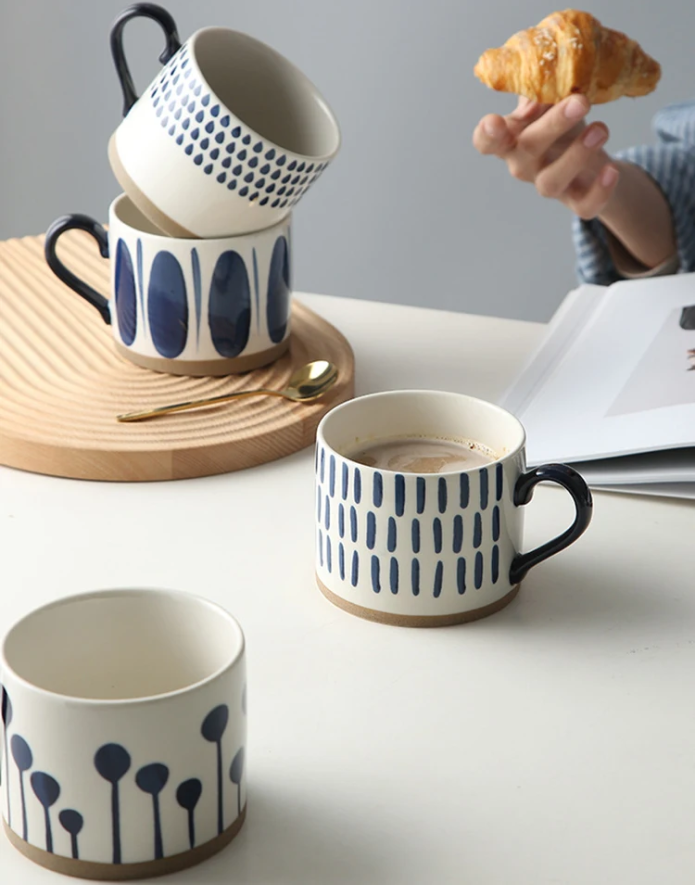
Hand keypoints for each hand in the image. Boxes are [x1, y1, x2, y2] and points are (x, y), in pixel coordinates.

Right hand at [472, 95, 619, 219]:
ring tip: (601, 129)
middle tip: (580, 102)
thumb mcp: (552, 103)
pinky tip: (611, 170)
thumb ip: (545, 89)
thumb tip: (547, 67)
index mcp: (512, 138)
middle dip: (552, 125)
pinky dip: (599, 190)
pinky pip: (584, 204)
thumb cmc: (563, 127)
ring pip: (551, 181)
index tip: (495, 121)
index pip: (487, 141)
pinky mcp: (576, 201)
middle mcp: (524, 165)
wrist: (591, 161)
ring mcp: (548, 185)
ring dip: (577, 155)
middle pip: (527, 150)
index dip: (487, 135)